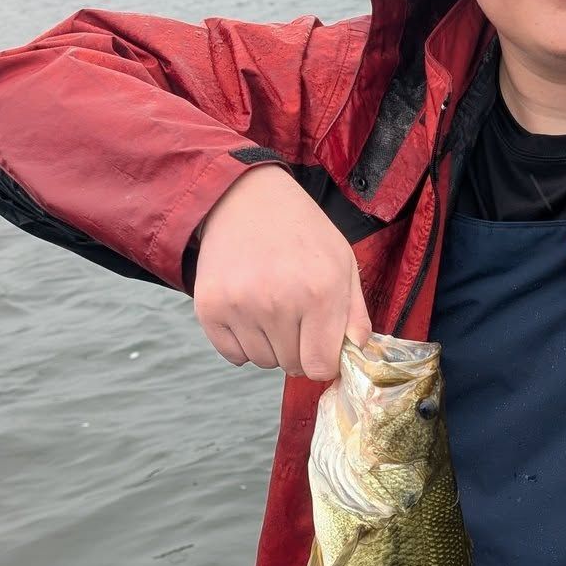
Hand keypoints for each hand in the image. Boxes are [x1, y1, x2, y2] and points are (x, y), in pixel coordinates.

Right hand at [193, 164, 372, 380]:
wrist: (247, 198)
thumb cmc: (301, 232)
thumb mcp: (343, 263)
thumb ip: (355, 314)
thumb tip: (356, 353)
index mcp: (320, 293)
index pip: (320, 367)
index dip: (323, 361)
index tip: (319, 344)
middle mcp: (279, 302)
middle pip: (291, 366)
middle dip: (296, 349)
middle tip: (293, 313)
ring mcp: (241, 306)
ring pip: (261, 362)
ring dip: (269, 345)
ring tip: (269, 306)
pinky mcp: (210, 307)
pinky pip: (232, 355)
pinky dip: (241, 343)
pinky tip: (248, 310)